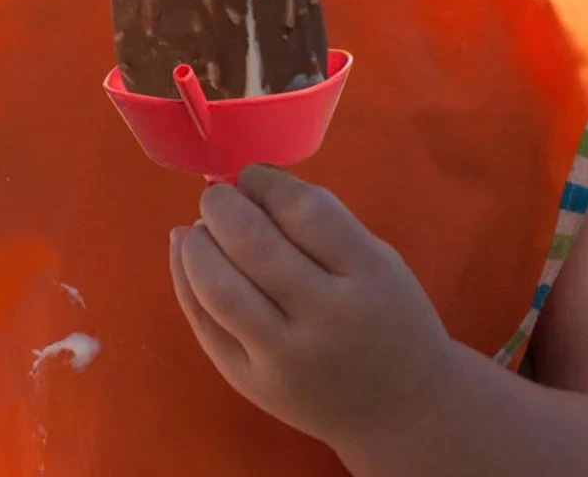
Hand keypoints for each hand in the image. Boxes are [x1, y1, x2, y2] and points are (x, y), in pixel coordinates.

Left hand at [169, 165, 452, 463]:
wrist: (402, 412)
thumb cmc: (390, 318)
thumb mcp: (377, 258)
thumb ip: (321, 220)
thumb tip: (251, 178)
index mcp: (367, 277)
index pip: (305, 213)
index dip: (267, 183)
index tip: (252, 175)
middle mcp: (324, 320)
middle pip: (255, 247)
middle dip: (222, 206)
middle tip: (218, 195)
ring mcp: (283, 359)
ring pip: (219, 289)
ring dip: (198, 244)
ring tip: (202, 227)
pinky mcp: (251, 384)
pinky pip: (204, 326)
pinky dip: (185, 279)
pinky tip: (186, 252)